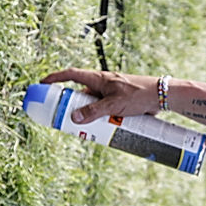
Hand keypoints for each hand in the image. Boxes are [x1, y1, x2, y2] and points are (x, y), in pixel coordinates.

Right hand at [40, 68, 159, 122]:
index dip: (55, 78)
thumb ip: (93, 111)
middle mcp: (103, 85)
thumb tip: (73, 118)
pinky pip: (103, 111)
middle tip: (62, 118)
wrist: (162, 96)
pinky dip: (99, 119)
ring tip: (83, 130)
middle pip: (79, 94)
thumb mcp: (113, 105)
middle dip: (70, 106)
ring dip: (87, 116)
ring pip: (92, 105)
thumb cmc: (139, 94)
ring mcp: (111, 94)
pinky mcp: (119, 103)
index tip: (43, 84)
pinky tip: (101, 130)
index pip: (71, 75)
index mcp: (98, 78)